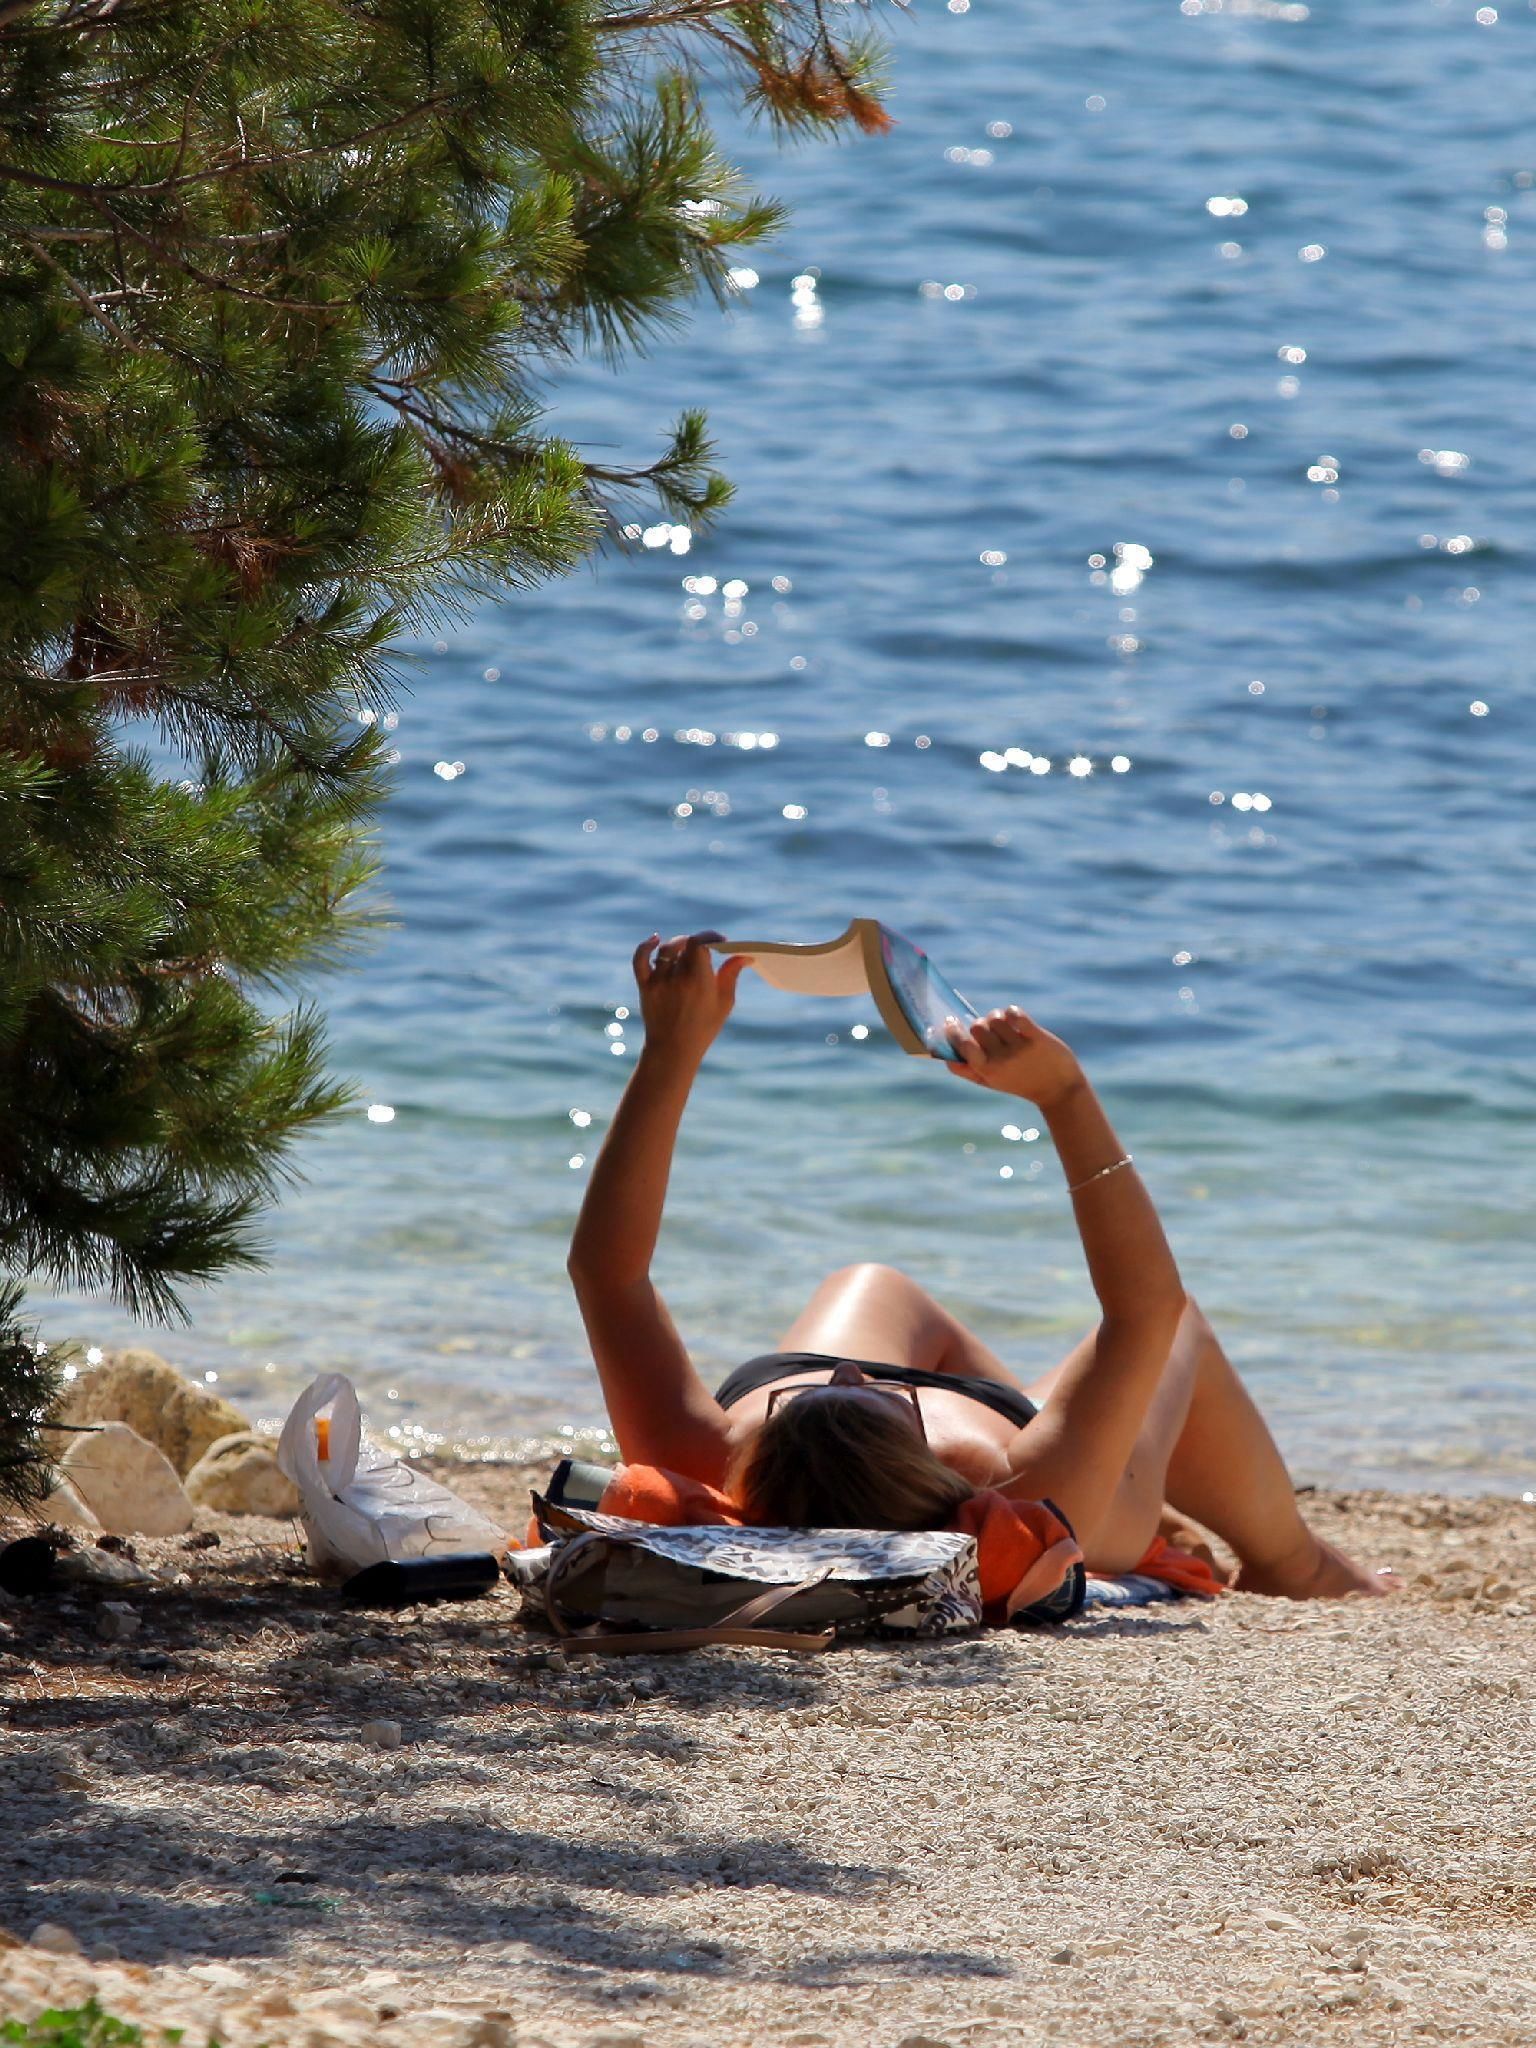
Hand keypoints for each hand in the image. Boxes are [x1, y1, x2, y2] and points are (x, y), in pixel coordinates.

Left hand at [633, 931, 746, 1068]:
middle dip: (699, 942)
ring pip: (666, 949)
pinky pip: (640, 960)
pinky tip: (655, 939)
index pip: (700, 943)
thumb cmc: (704, 1027)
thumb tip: (743, 955)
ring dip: (679, 944)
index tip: (721, 942)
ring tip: (689, 949)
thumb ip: (731, 975)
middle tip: (707, 949)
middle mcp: (677, 978)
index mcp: (699, 981)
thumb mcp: (724, 1003)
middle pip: (685, 944)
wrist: (673, 1049)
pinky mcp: (645, 986)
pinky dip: (645, 946)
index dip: (710, 936)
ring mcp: (659, 981)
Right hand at [944, 1006, 1083, 1108]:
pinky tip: (1017, 1019)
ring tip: (1005, 1024)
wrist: (1060, 1090)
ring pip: (995, 1018)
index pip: (962, 1046)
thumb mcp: (993, 1082)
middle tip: (989, 1027)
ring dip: (997, 1016)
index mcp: (987, 1071)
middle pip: (977, 1027)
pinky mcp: (1036, 1038)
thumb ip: (969, 1070)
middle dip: (980, 1023)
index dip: (953, 1032)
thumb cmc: (1021, 1083)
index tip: (950, 1021)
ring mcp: (1019, 1049)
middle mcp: (1001, 1061)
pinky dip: (1012, 1012)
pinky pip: (1015, 1014)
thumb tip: (946, 1058)